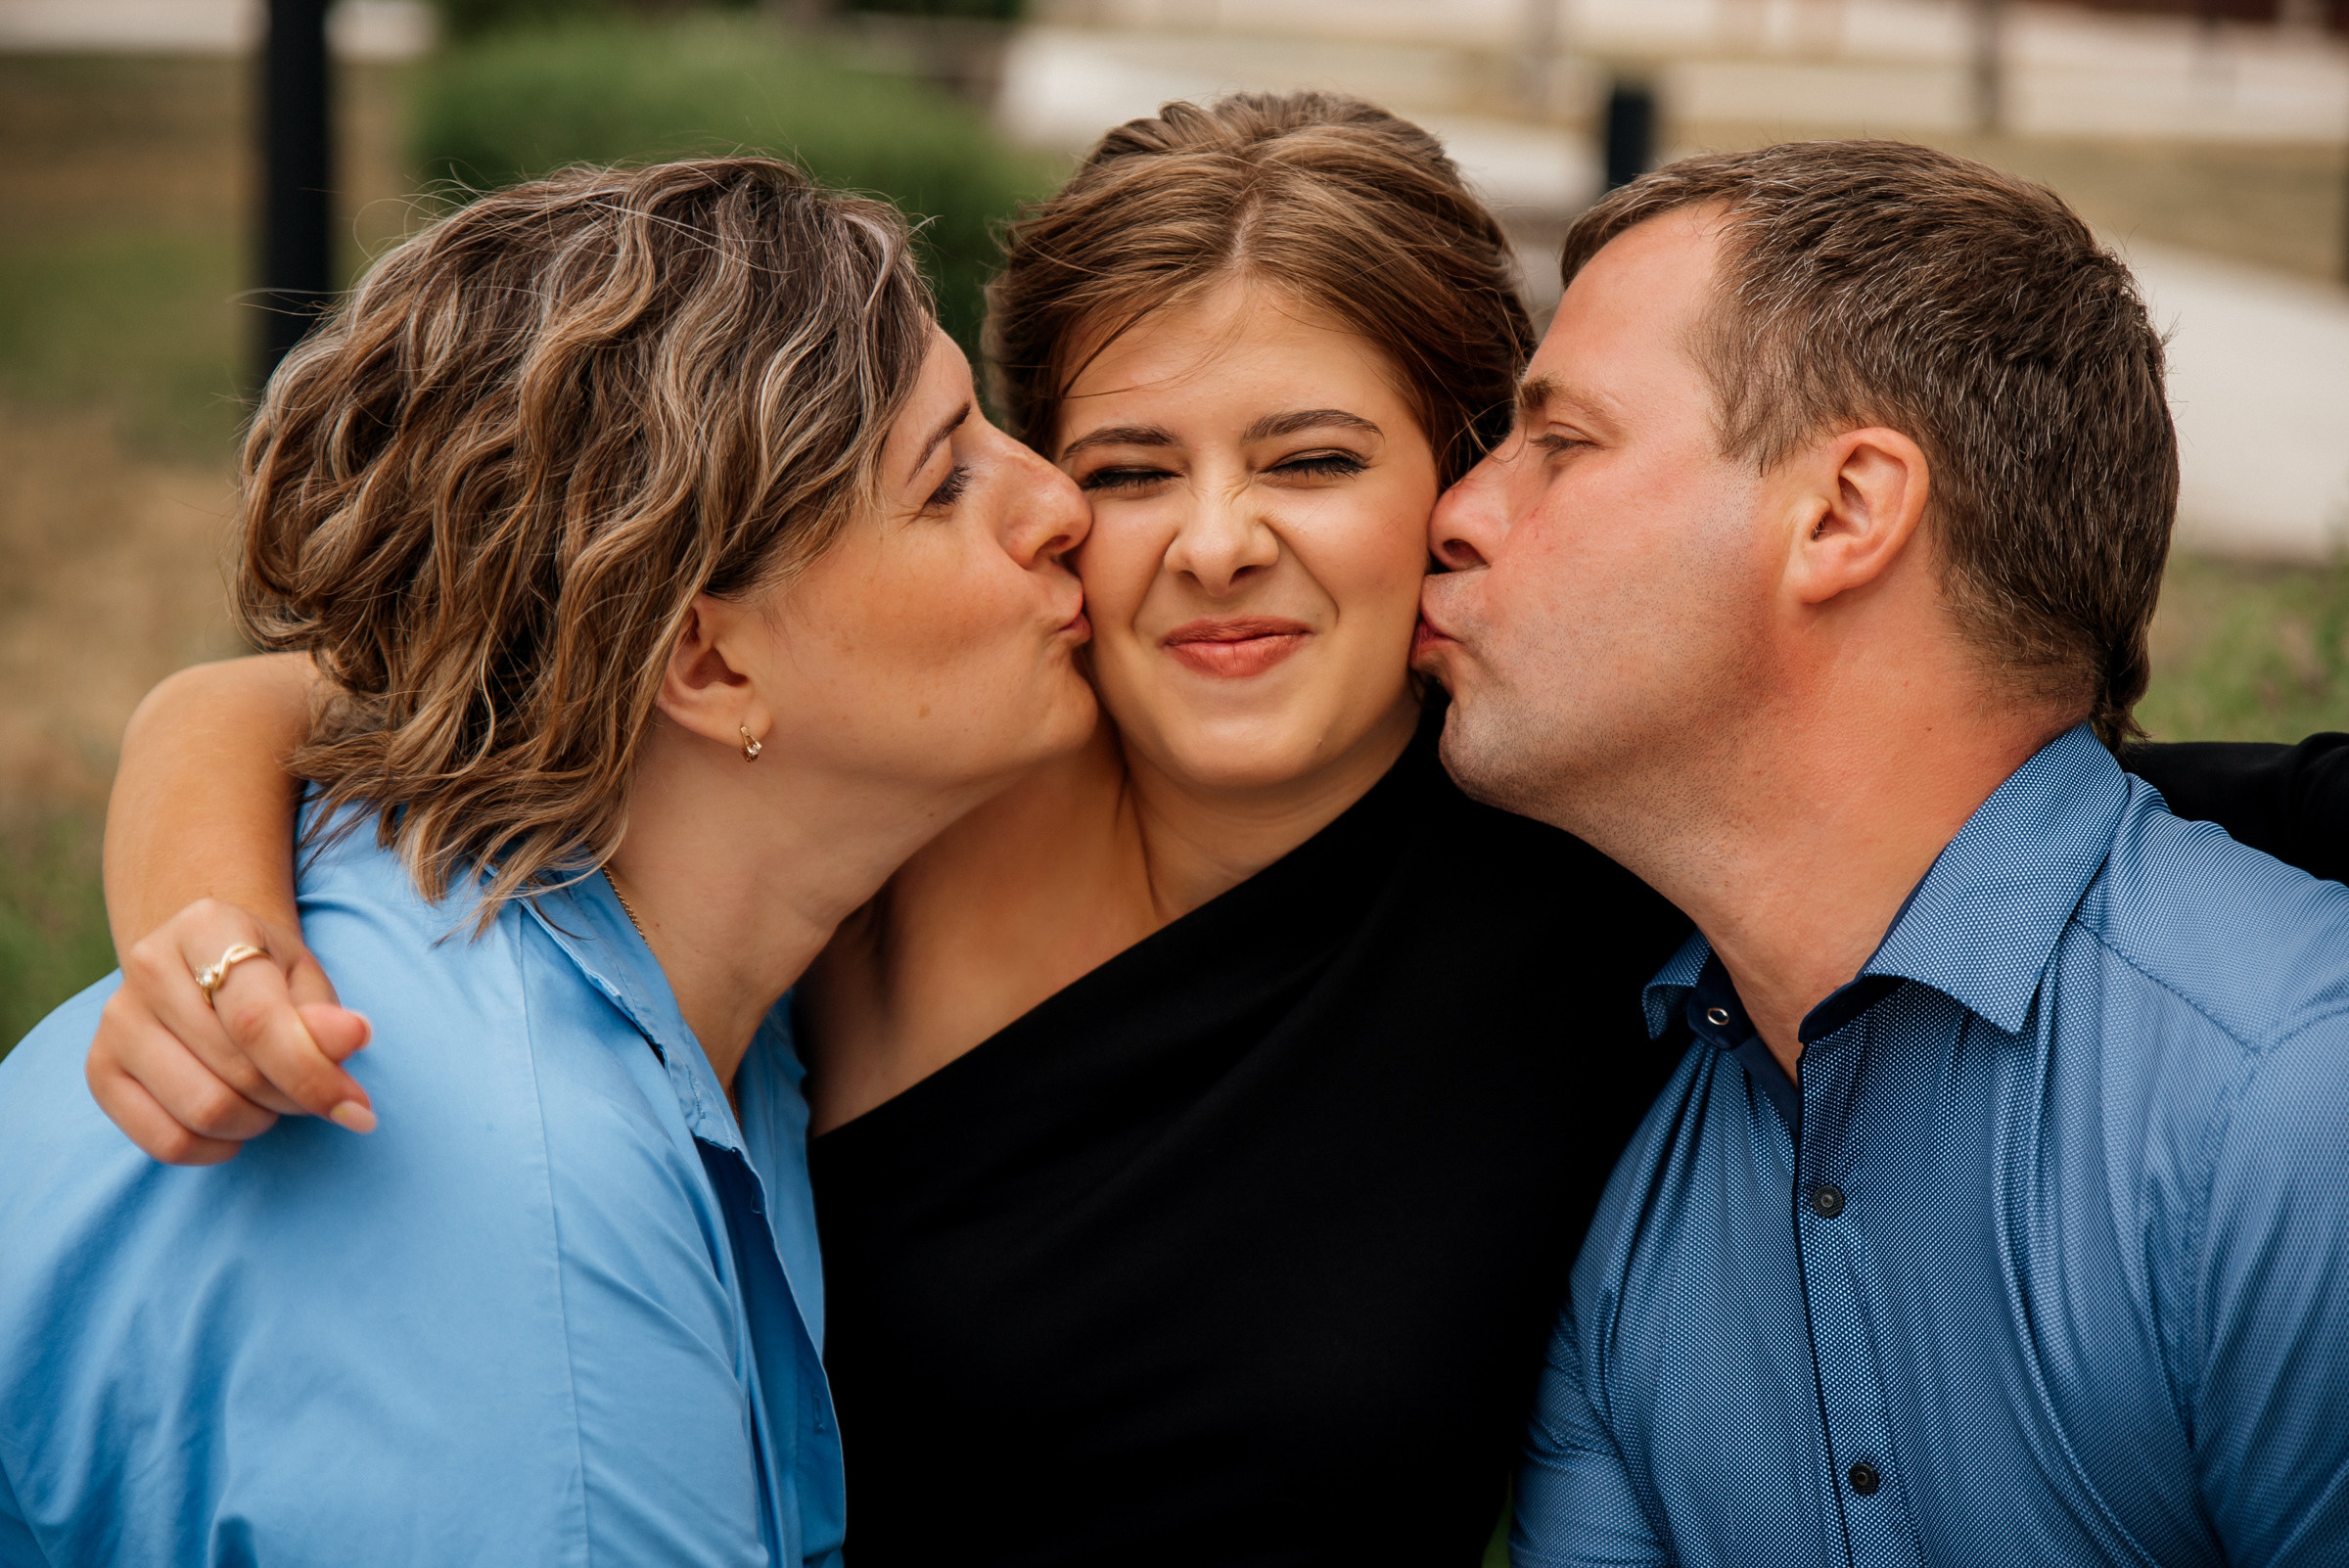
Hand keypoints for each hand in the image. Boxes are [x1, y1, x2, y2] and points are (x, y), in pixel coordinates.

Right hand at [87, 898, 374, 1163]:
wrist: (203, 966)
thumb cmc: (267, 974)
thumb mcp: (306, 980)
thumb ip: (326, 1016)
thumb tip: (354, 1037)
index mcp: (207, 926)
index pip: (259, 1020)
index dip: (313, 1074)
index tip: (359, 1109)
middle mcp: (148, 966)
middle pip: (237, 1072)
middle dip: (293, 1097)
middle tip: (313, 1091)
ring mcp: (117, 1020)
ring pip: (204, 1112)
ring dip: (259, 1121)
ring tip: (272, 1096)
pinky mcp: (100, 1070)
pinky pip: (166, 1142)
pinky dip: (217, 1148)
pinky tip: (237, 1121)